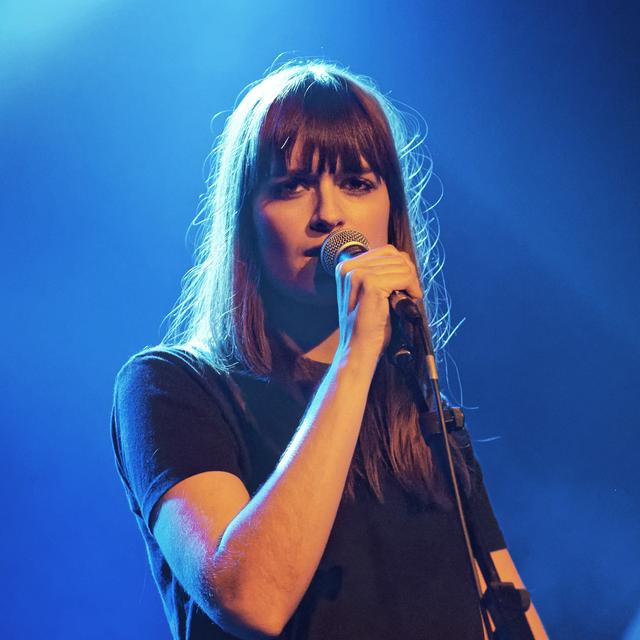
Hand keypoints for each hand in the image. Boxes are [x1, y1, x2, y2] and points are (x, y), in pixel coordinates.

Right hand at [334, 245, 422, 361]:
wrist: (357, 349)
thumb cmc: (366, 325)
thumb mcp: (368, 293)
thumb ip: (379, 273)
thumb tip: (404, 260)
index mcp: (345, 267)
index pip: (386, 251)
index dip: (401, 267)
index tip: (403, 287)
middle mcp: (348, 267)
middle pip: (394, 255)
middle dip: (408, 273)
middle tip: (408, 294)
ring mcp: (358, 274)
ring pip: (402, 265)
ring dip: (411, 283)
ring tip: (406, 300)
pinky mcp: (370, 284)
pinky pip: (404, 276)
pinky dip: (412, 289)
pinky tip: (408, 302)